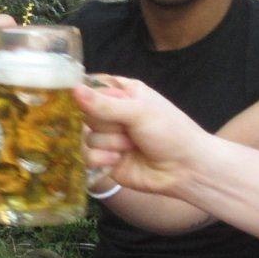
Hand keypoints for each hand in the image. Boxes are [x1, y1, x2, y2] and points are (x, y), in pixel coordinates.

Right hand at [76, 75, 208, 194]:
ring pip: (86, 136)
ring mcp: (108, 138)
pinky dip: (102, 159)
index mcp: (122, 94)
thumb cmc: (170, 132)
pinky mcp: (105, 160)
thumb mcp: (139, 111)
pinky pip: (87, 156)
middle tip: (128, 129)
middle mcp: (112, 114)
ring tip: (131, 146)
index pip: (91, 88)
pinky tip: (119, 160)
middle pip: (86, 114)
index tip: (90, 102)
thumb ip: (104, 103)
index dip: (88, 96)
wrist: (185, 169)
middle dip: (106, 124)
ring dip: (110, 143)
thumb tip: (73, 90)